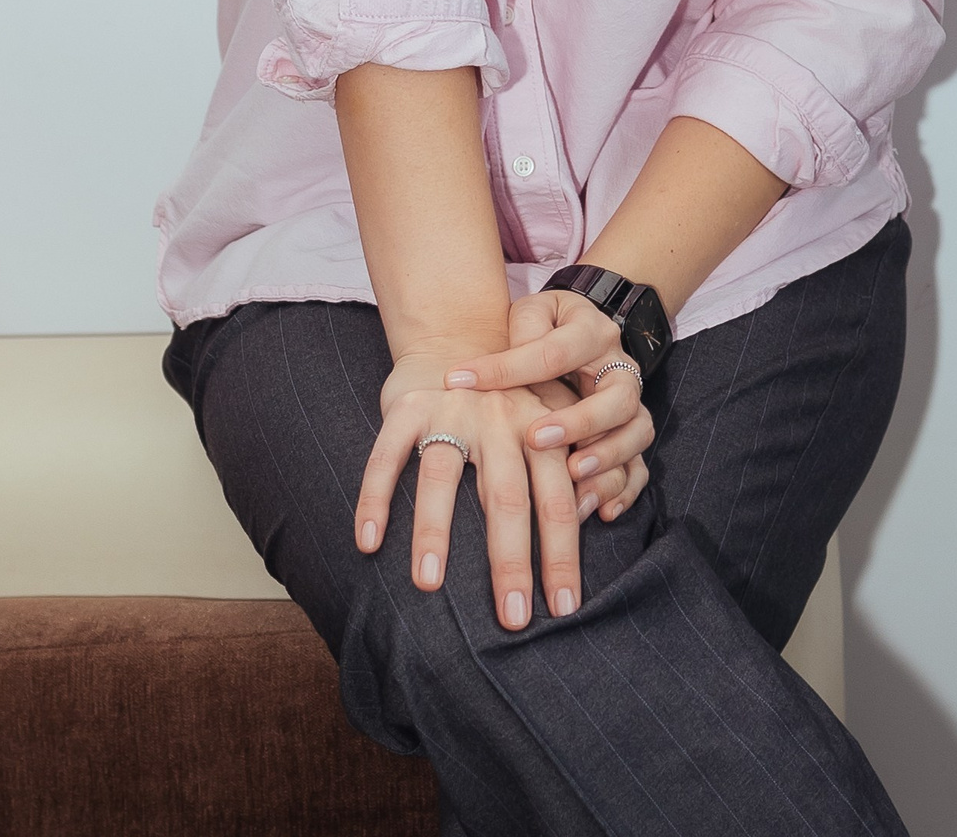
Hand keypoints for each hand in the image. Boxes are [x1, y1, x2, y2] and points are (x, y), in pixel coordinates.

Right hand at [352, 341, 590, 624]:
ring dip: (434, 532)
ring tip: (429, 586)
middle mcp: (500, 418)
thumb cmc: (510, 408)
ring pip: (442, 475)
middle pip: (507, 496)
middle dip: (511, 561)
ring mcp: (452, 410)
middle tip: (512, 619)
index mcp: (541, 431)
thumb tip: (588, 537)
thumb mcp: (547, 431)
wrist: (457, 337)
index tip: (564, 608)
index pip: (558, 499)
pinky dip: (375, 496)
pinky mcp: (409, 405)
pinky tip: (368, 541)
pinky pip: (388, 454)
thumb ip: (565, 477)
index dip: (562, 554)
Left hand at [449, 292, 654, 524]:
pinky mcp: (629, 434)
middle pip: (618, 397)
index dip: (509, 368)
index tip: (464, 381)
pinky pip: (640, 466)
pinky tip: (600, 511)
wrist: (577, 331)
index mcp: (591, 332)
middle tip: (536, 439)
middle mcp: (618, 369)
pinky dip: (625, 490)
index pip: (554, 352)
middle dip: (580, 423)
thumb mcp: (531, 313)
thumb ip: (519, 332)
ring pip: (637, 432)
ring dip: (607, 459)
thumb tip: (493, 365)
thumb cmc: (545, 326)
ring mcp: (629, 405)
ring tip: (573, 478)